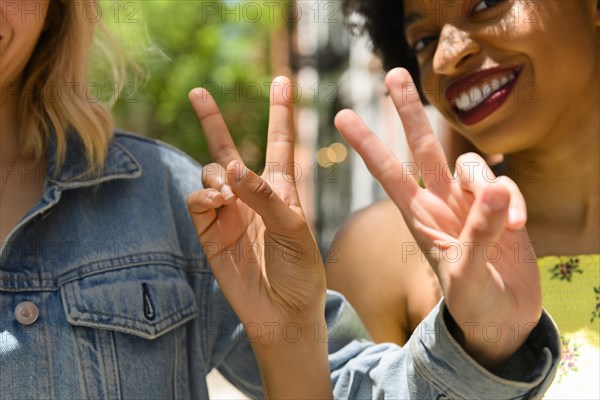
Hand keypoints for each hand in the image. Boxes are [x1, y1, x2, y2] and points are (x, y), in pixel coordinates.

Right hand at [187, 77, 330, 397]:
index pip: (279, 142)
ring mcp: (229, 212)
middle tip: (198, 92)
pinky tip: (217, 204)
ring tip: (227, 193)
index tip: (282, 81)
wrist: (283, 311)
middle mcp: (251, 195)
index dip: (279, 112)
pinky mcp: (210, 232)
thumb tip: (232, 167)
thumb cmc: (300, 269)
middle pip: (228, 148)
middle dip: (212, 119)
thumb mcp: (294, 228)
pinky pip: (197, 202)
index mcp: (281, 188)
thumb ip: (265, 196)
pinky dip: (203, 197)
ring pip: (209, 174)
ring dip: (215, 175)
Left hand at [335, 68, 541, 370]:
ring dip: (488, 185)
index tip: (341, 116)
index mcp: (418, 217)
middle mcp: (441, 202)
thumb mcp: (464, 276)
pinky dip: (513, 201)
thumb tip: (492, 193)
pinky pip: (505, 184)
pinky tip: (517, 226)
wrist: (501, 320)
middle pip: (423, 147)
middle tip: (394, 75)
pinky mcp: (500, 206)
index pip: (388, 172)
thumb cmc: (471, 304)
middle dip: (410, 112)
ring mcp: (470, 203)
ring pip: (471, 165)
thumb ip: (479, 235)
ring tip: (506, 224)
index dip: (367, 144)